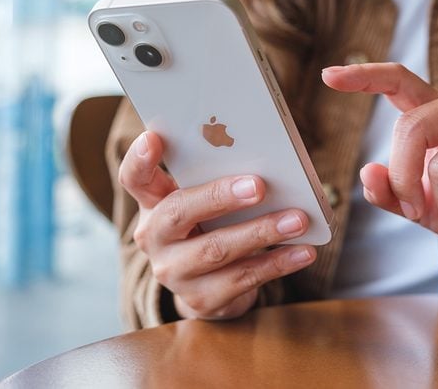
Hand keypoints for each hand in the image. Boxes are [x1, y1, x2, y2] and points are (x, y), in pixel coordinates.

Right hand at [118, 131, 316, 319]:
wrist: (210, 286)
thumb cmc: (212, 226)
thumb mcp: (206, 201)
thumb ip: (219, 180)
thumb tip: (268, 162)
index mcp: (153, 203)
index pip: (135, 178)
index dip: (139, 159)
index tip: (153, 138)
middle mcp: (155, 238)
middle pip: (178, 211)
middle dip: (220, 196)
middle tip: (259, 185)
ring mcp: (174, 272)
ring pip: (217, 249)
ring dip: (262, 231)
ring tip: (297, 219)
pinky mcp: (201, 300)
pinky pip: (243, 278)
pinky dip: (277, 262)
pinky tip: (302, 251)